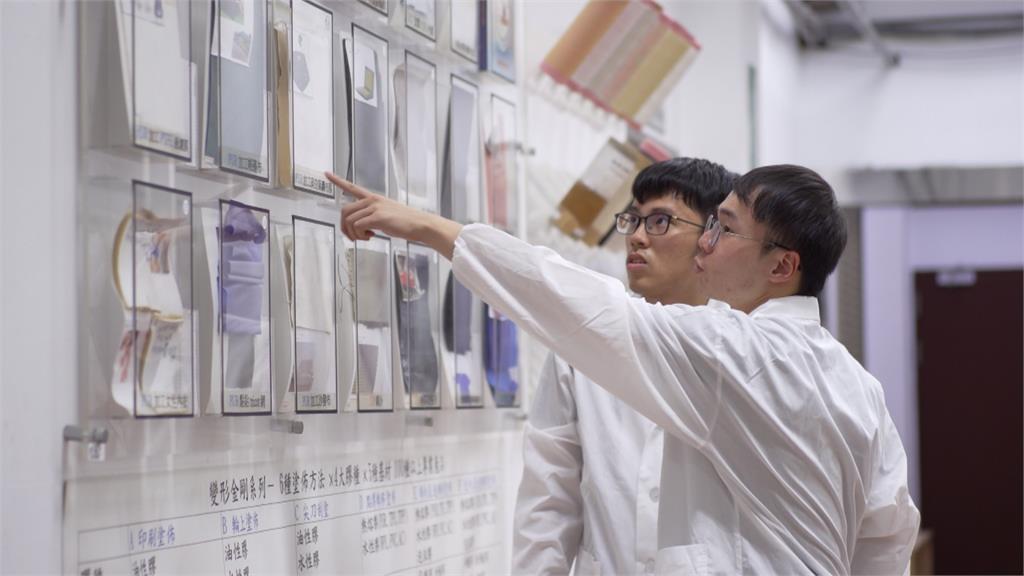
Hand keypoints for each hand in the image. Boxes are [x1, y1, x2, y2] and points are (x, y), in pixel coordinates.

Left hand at [327, 172, 462, 259]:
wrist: (420, 224)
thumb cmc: (406, 223)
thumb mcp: (387, 215)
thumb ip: (372, 217)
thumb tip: (362, 228)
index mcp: (373, 198)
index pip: (352, 187)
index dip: (338, 181)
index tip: (327, 173)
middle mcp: (372, 200)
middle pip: (344, 211)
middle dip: (345, 227)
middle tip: (354, 237)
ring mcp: (374, 207)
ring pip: (349, 220)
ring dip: (353, 234)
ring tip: (366, 238)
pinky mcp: (377, 217)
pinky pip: (358, 226)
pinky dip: (360, 235)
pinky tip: (371, 236)